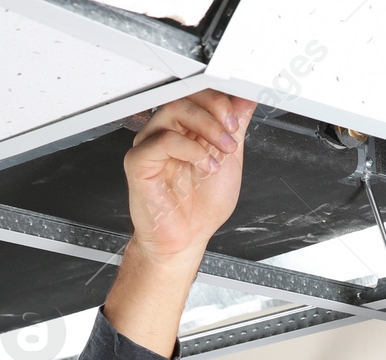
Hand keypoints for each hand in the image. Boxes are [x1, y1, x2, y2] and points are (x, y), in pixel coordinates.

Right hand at [122, 89, 257, 262]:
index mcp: (186, 129)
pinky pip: (162, 141)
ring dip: (206, 127)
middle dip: (215, 111)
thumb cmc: (201, 206)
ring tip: (221, 153)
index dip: (220, 99)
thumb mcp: (230, 159)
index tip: (238, 117)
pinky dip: (190, 149)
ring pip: (173, 110)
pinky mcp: (138, 162)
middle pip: (185, 96)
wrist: (187, 239)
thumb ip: (236, 127)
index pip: (198, 94)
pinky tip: (205, 165)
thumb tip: (246, 98)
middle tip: (231, 133)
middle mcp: (166, 133)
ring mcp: (150, 145)